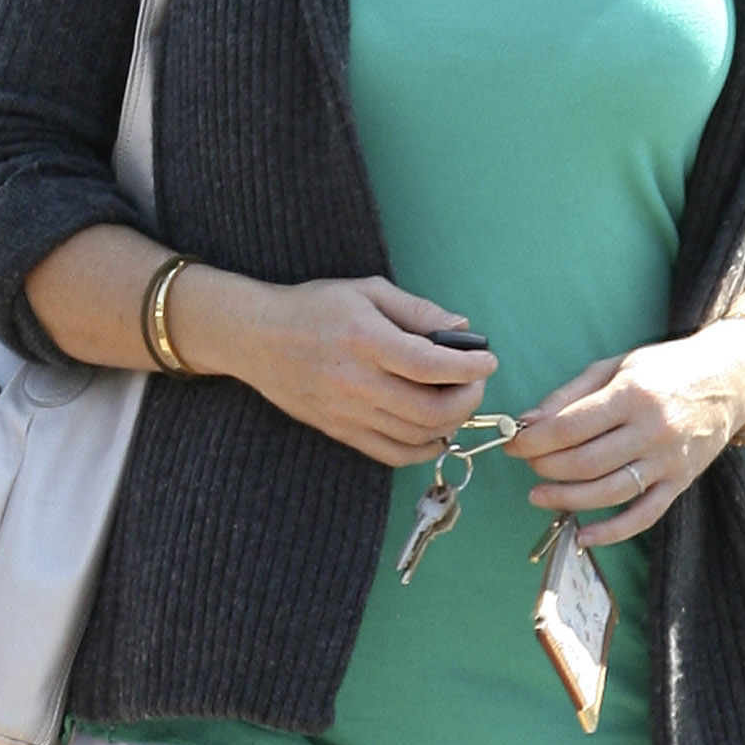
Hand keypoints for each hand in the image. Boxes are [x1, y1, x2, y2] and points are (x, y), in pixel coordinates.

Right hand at [181, 270, 495, 466]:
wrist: (256, 337)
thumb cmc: (314, 307)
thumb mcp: (366, 291)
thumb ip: (417, 310)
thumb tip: (463, 330)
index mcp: (365, 340)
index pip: (431, 366)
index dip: (470, 368)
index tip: (487, 361)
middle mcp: (356, 382)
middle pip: (430, 410)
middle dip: (466, 400)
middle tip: (474, 384)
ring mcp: (347, 412)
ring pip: (416, 436)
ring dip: (449, 424)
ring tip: (455, 402)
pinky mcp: (339, 431)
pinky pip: (391, 454)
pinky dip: (422, 449)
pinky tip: (434, 432)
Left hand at [505, 325, 744, 548]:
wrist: (730, 380)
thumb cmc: (665, 369)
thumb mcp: (615, 366)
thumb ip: (570, 395)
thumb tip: (529, 421)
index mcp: (633, 395)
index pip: (570, 426)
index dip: (534, 439)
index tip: (514, 442)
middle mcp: (653, 431)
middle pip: (586, 462)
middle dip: (545, 466)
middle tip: (524, 462)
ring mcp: (669, 461)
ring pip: (609, 492)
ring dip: (567, 499)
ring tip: (538, 495)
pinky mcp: (681, 483)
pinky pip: (644, 516)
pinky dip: (612, 532)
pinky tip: (583, 535)